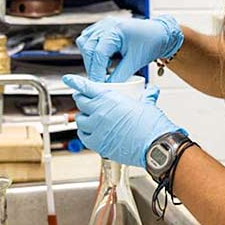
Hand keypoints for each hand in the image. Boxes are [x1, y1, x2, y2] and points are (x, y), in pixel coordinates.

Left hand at [63, 75, 184, 167]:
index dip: (75, 82)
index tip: (68, 79)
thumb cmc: (152, 126)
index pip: (86, 87)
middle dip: (81, 100)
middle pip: (80, 102)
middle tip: (84, 100)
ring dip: (83, 117)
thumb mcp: (148, 105)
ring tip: (89, 117)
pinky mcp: (98, 144)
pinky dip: (84, 133)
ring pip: (79, 120)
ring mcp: (97, 128)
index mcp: (110, 98)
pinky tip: (89, 132)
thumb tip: (151, 91)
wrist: (155, 145)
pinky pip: (83, 136)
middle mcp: (100, 112)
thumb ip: (147, 96)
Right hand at [75, 15, 183, 82]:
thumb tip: (106, 87)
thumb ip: (119, 75)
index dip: (96, 71)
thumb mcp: (135, 61)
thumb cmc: (151, 43)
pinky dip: (92, 52)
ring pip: (85, 42)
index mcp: (116, 30)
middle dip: (91, 66)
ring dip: (89, 58)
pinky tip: (102, 61)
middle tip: (98, 80)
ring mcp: (103, 24)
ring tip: (101, 71)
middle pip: (88, 47)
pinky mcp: (102, 27)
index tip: (98, 85)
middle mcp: (107, 24)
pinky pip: (89, 39)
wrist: (159, 34)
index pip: (99, 53)